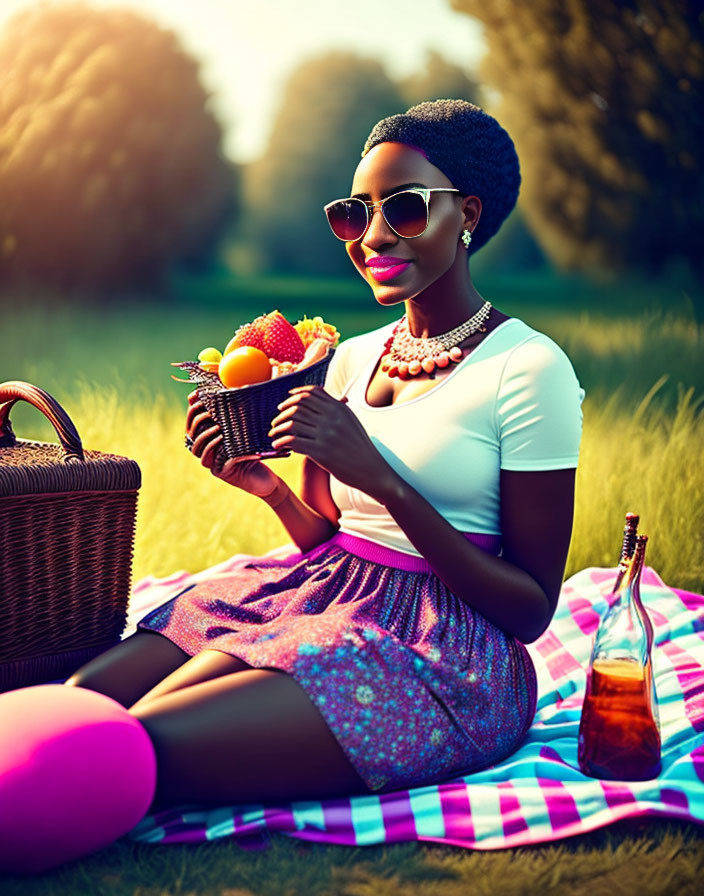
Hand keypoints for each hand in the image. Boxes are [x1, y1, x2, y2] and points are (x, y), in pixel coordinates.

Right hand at [185, 390, 282, 498]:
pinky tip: (224, 440)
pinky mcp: (219, 472)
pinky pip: (210, 461)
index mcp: (210, 435)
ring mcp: (211, 462)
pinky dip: (216, 449)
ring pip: (196, 448)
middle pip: (190, 432)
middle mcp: (207, 449)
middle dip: (196, 419)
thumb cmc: (259, 450)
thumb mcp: (250, 428)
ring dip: (204, 435)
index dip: (192, 407)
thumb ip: (244, 409)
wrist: (267, 478)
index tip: (197, 394)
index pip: (193, 420)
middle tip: (209, 411)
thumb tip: (251, 379)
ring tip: (217, 427)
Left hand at [268, 385, 395, 500]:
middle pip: (298, 406)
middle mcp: (332, 418)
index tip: (285, 403)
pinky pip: (293, 441)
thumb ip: (336, 408)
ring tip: (273, 434)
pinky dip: (282, 442)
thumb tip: (317, 399)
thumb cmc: (359, 447)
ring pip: (292, 423)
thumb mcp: (350, 421)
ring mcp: (326, 434)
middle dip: (283, 413)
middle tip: (276, 421)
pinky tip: (278, 446)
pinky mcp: (320, 451)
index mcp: (339, 408)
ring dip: (278, 428)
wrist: (371, 470)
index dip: (294, 396)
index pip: (310, 393)